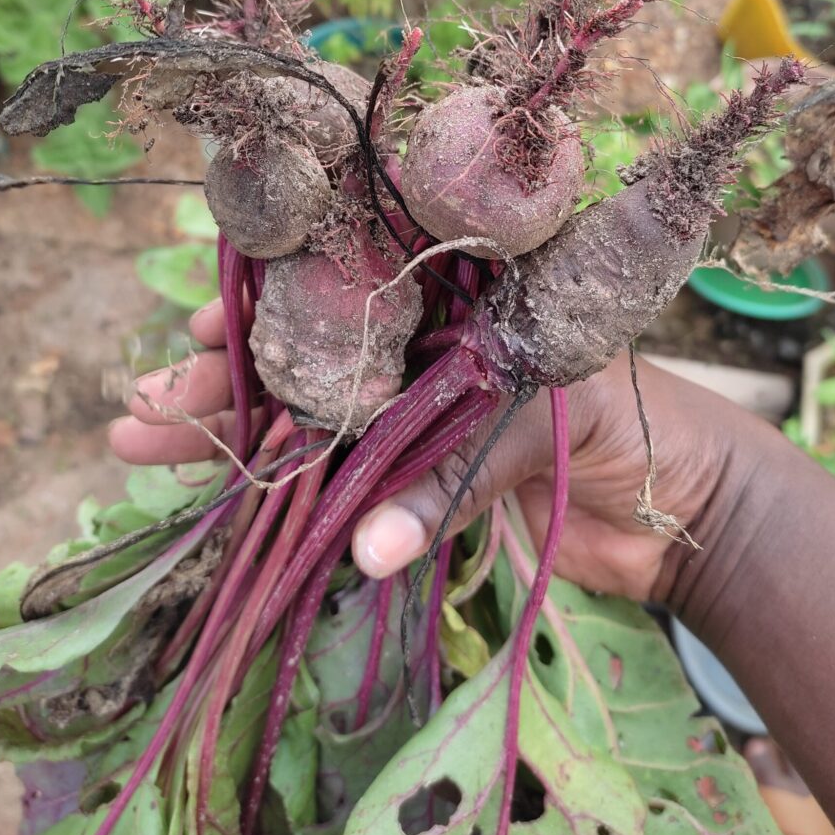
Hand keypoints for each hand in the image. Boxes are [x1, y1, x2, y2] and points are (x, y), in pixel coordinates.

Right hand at [110, 298, 732, 602]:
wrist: (693, 513)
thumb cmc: (640, 430)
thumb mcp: (544, 420)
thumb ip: (455, 477)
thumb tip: (365, 548)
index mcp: (463, 302)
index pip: (352, 286)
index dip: (275, 304)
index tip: (208, 324)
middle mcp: (428, 351)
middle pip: (313, 356)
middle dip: (228, 378)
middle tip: (146, 400)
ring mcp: (422, 418)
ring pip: (314, 420)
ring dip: (234, 432)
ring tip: (141, 437)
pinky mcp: (428, 482)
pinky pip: (347, 484)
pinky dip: (290, 490)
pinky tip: (220, 490)